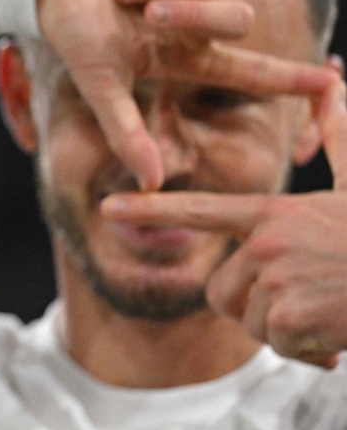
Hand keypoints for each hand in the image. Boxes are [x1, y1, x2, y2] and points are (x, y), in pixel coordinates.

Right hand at [36, 0, 334, 189]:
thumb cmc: (69, 28)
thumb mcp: (99, 83)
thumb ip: (126, 131)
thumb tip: (152, 183)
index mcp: (179, 54)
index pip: (247, 70)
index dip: (289, 78)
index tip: (331, 84)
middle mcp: (193, 17)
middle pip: (235, 19)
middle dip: (194, 16)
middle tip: (148, 15)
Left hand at [101, 81, 346, 367]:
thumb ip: (338, 133)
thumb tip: (332, 80)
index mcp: (271, 212)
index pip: (198, 210)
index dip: (150, 210)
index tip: (106, 209)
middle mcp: (264, 243)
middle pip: (220, 290)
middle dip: (253, 304)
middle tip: (302, 297)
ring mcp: (275, 280)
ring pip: (247, 320)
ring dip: (283, 328)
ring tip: (324, 308)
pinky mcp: (289, 316)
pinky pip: (276, 343)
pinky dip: (307, 350)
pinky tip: (335, 332)